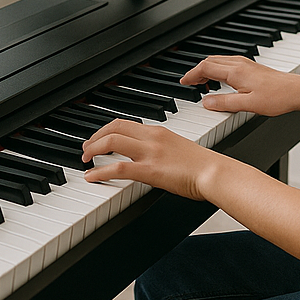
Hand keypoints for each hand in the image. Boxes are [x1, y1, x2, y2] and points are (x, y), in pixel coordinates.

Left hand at [81, 119, 221, 199]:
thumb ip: (161, 148)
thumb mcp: (178, 148)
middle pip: (113, 128)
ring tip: (85, 159)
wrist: (214, 172)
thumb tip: (149, 155)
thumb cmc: (202, 165)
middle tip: (86, 148)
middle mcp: (151, 137)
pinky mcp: (149, 170)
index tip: (97, 137)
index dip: (105, 129)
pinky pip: (118, 168)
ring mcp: (149, 152)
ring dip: (93, 150)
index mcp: (157, 131)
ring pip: (111, 142)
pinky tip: (92, 176)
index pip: (124, 122)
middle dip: (95, 137)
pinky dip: (100, 171)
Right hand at [181, 56, 299, 116]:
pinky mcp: (252, 67)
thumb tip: (206, 103)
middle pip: (210, 61)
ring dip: (207, 70)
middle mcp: (239, 64)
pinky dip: (218, 70)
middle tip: (190, 83)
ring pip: (219, 61)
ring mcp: (246, 64)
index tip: (183, 82)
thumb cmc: (278, 97)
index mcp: (235, 71)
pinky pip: (228, 64)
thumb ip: (225, 103)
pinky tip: (221, 81)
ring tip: (203, 84)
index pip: (205, 67)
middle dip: (197, 71)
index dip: (192, 74)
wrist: (298, 91)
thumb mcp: (248, 105)